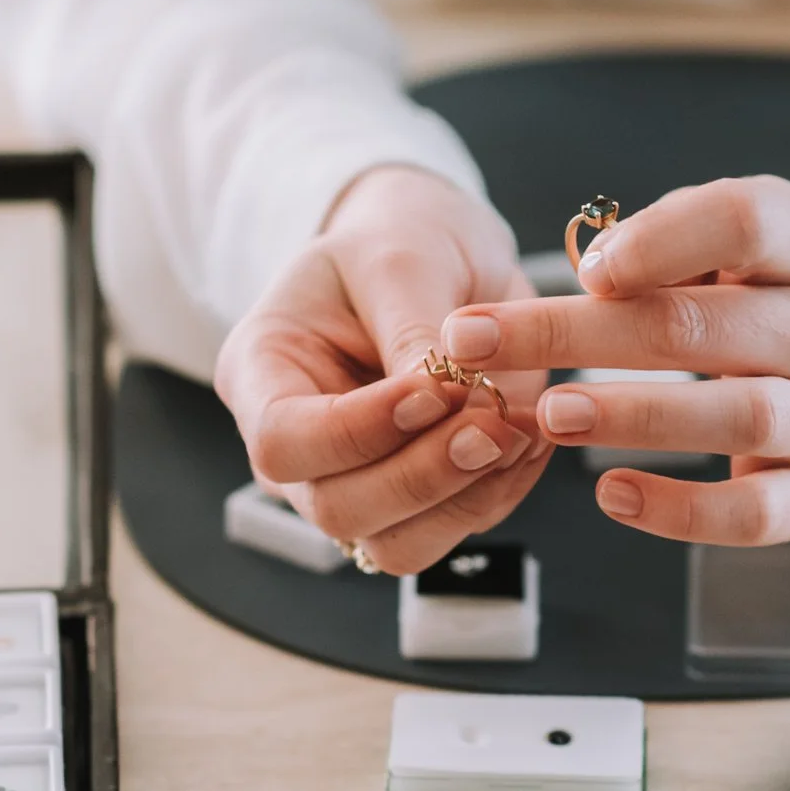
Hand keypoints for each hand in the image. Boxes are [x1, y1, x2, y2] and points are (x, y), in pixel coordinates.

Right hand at [214, 166, 553, 574]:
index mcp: (260, 375)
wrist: (434, 258)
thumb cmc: (394, 245)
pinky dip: (502, 491)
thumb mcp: (397, 259)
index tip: (437, 388)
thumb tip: (444, 398)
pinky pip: (457, 527)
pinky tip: (529, 434)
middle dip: (422, 475)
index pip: (284, 441)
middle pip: (338, 509)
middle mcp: (299, 449)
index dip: (361, 431)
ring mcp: (354, 482)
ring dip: (467, 497)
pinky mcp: (417, 499)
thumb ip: (412, 330)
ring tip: (518, 428)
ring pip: (398, 545)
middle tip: (491, 422)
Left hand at [436, 176, 789, 545]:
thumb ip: (669, 242)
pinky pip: (756, 515)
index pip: (746, 224)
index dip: (659, 241)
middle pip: (701, 328)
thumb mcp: (737, 239)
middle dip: (576, 335)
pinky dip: (682, 512)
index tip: (585, 268)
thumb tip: (591, 280)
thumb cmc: (767, 289)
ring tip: (549, 414)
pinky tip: (612, 494)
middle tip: (476, 342)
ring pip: (734, 418)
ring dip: (631, 417)